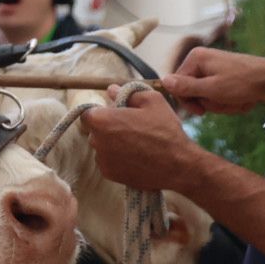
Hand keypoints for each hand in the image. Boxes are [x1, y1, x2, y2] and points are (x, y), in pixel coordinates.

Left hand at [82, 87, 198, 192]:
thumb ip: (128, 93)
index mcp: (102, 120)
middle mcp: (96, 141)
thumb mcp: (153, 101)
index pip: (87, 113)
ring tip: (136, 142)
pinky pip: (107, 160)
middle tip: (131, 127)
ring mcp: (102, 159)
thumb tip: (111, 89)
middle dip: (107, 127)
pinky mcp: (108, 174)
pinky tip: (135, 155)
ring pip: (101, 146)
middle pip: (94, 130)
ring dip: (112, 142)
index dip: (101, 112)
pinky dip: (116, 157)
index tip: (115, 113)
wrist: (177, 165)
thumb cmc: (165, 130)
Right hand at [161, 47, 264, 115]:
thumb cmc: (243, 83)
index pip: (177, 85)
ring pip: (208, 97)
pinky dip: (230, 102)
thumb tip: (162, 81)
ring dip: (223, 104)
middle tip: (225, 101)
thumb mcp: (211, 89)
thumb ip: (186, 87)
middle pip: (193, 92)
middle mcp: (203, 60)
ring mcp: (215, 69)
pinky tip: (243, 99)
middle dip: (210, 102)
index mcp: (196, 58)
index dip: (188, 101)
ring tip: (237, 100)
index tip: (202, 111)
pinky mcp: (226, 77)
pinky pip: (220, 96)